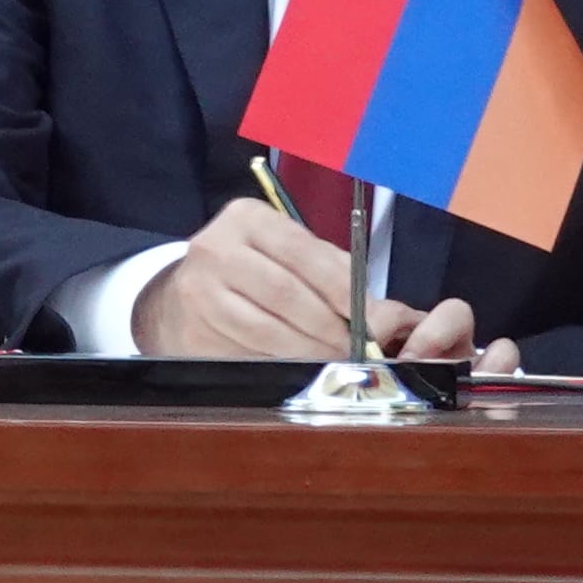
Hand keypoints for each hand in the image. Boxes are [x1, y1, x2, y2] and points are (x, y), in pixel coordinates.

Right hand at [133, 198, 374, 358]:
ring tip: (334, 359)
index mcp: (248, 218)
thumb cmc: (257, 269)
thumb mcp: (295, 255)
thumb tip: (394, 319)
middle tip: (358, 349)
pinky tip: (301, 364)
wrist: (188, 291)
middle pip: (284, 292)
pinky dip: (282, 362)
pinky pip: (248, 353)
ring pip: (266, 329)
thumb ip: (342, 277)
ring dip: (309, 350)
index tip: (371, 320)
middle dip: (329, 326)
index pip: (303, 252)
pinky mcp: (193, 330)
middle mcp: (216, 247)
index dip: (341, 289)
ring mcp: (199, 290)